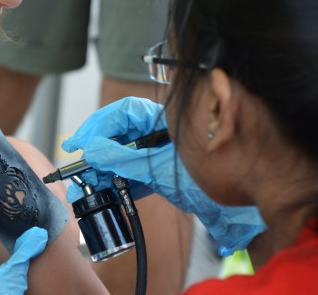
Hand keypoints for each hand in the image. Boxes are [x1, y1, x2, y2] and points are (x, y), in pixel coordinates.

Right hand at [63, 97, 265, 255]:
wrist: (240, 204)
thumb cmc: (210, 177)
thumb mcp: (160, 167)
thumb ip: (124, 159)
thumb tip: (92, 151)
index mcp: (161, 120)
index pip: (121, 114)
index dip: (97, 125)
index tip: (80, 143)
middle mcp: (157, 132)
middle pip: (116, 134)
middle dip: (95, 149)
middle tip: (77, 164)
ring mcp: (157, 151)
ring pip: (120, 154)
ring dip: (101, 168)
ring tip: (85, 182)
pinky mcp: (157, 171)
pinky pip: (130, 171)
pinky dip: (115, 180)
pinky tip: (103, 188)